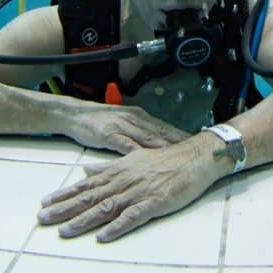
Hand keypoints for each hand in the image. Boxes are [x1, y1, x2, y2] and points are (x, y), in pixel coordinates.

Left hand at [38, 135, 223, 240]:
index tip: (45, 203)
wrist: (195, 157)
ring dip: (85, 219)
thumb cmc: (166, 159)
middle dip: (66, 208)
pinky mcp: (156, 201)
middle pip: (92, 196)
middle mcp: (126, 180)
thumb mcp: (134, 158)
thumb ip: (108, 166)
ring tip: (65, 231)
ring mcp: (140, 191)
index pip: (88, 183)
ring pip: (108, 206)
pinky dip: (118, 226)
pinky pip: (134, 215)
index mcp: (120, 170)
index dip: (66, 194)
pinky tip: (104, 235)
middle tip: (44, 218)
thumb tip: (85, 170)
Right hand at [64, 105, 189, 153]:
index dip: (181, 135)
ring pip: (148, 138)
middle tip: (195, 150)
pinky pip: (126, 144)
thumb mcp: (125, 125)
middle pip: (161, 132)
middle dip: (179, 142)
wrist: (76, 114)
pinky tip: (147, 159)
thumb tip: (162, 143)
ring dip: (164, 147)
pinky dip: (138, 152)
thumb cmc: (101, 122)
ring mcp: (123, 126)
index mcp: (141, 117)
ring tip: (179, 156)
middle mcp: (136, 120)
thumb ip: (141, 134)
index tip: (197, 143)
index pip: (165, 127)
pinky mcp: (110, 134)